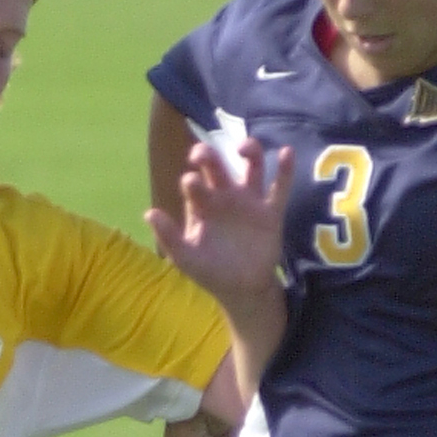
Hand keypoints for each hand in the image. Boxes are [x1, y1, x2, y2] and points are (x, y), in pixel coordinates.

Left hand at [146, 137, 293, 311]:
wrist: (242, 289)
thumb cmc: (210, 271)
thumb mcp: (185, 258)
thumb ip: (168, 237)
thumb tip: (149, 213)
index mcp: (202, 206)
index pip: (194, 184)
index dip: (192, 181)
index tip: (191, 184)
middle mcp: (225, 197)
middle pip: (217, 167)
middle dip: (208, 155)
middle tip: (201, 153)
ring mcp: (249, 202)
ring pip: (252, 168)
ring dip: (250, 152)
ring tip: (244, 147)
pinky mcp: (271, 212)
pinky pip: (280, 187)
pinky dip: (285, 170)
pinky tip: (287, 152)